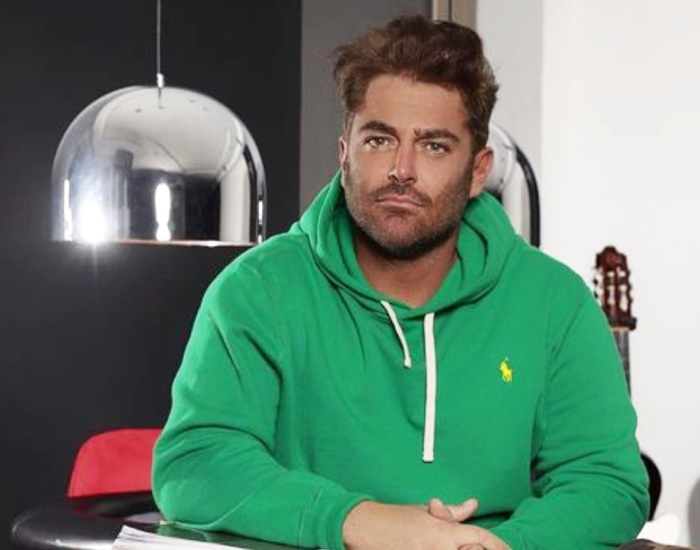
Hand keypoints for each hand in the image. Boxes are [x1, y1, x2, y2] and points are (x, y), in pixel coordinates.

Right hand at [343, 501, 508, 549]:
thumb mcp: (423, 513)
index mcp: (445, 532)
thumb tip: (473, 504)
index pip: (482, 539)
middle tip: (483, 549)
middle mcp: (441, 548)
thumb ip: (451, 513)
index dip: (499, 546)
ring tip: (462, 548)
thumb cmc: (394, 519)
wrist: (364, 528)